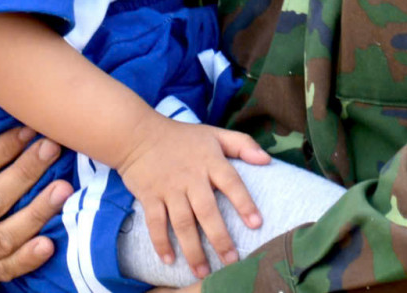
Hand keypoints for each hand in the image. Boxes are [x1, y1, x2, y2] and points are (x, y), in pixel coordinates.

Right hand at [116, 117, 269, 277]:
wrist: (138, 134)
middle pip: (207, 211)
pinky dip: (161, 242)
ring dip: (192, 249)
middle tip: (232, 261)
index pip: (231, 183)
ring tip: (203, 272)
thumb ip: (242, 144)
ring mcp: (169, 188)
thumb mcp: (214, 134)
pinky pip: (155, 223)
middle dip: (220, 238)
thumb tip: (267, 159)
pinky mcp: (150, 196)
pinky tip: (170, 260)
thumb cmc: (181, 137)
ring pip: (182, 223)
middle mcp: (191, 177)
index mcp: (210, 161)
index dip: (244, 203)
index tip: (256, 224)